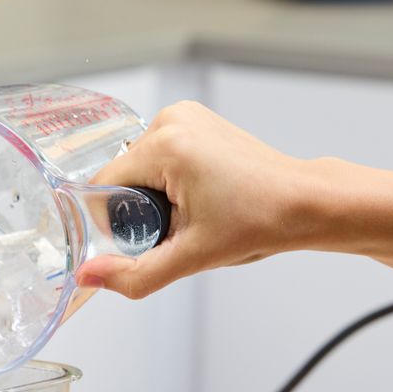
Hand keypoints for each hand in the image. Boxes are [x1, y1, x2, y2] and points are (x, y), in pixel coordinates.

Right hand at [77, 101, 322, 298]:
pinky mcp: (193, 119)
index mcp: (166, 146)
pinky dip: (164, 178)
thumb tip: (88, 276)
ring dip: (151, 195)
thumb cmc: (260, 221)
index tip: (152, 237)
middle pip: (120, 176)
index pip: (103, 186)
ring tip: (192, 209)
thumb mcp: (190, 257)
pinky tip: (194, 193)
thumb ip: (133, 274)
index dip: (114, 222)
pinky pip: (155, 155)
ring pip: (136, 167)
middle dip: (137, 209)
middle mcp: (171, 120)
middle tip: (179, 227)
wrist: (304, 202)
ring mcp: (183, 115)